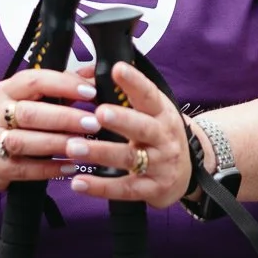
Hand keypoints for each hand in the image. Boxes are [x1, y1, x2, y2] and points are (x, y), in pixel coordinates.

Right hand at [0, 66, 98, 193]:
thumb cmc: (16, 118)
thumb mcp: (31, 98)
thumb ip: (61, 87)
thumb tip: (94, 76)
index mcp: (7, 90)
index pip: (34, 81)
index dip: (63, 85)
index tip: (90, 93)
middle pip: (29, 114)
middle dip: (64, 118)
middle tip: (93, 123)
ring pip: (24, 142)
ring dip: (57, 144)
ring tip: (84, 146)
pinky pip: (25, 170)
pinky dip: (50, 169)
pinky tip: (71, 167)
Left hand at [62, 60, 193, 207]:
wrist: (184, 174)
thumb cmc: (158, 136)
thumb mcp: (149, 112)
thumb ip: (120, 92)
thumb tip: (83, 73)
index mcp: (162, 113)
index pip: (149, 95)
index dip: (135, 82)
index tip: (117, 69)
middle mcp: (163, 137)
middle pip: (142, 127)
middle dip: (121, 120)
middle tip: (99, 112)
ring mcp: (160, 164)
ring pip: (130, 158)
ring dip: (101, 152)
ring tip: (73, 147)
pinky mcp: (152, 189)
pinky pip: (124, 189)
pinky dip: (100, 187)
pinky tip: (78, 182)